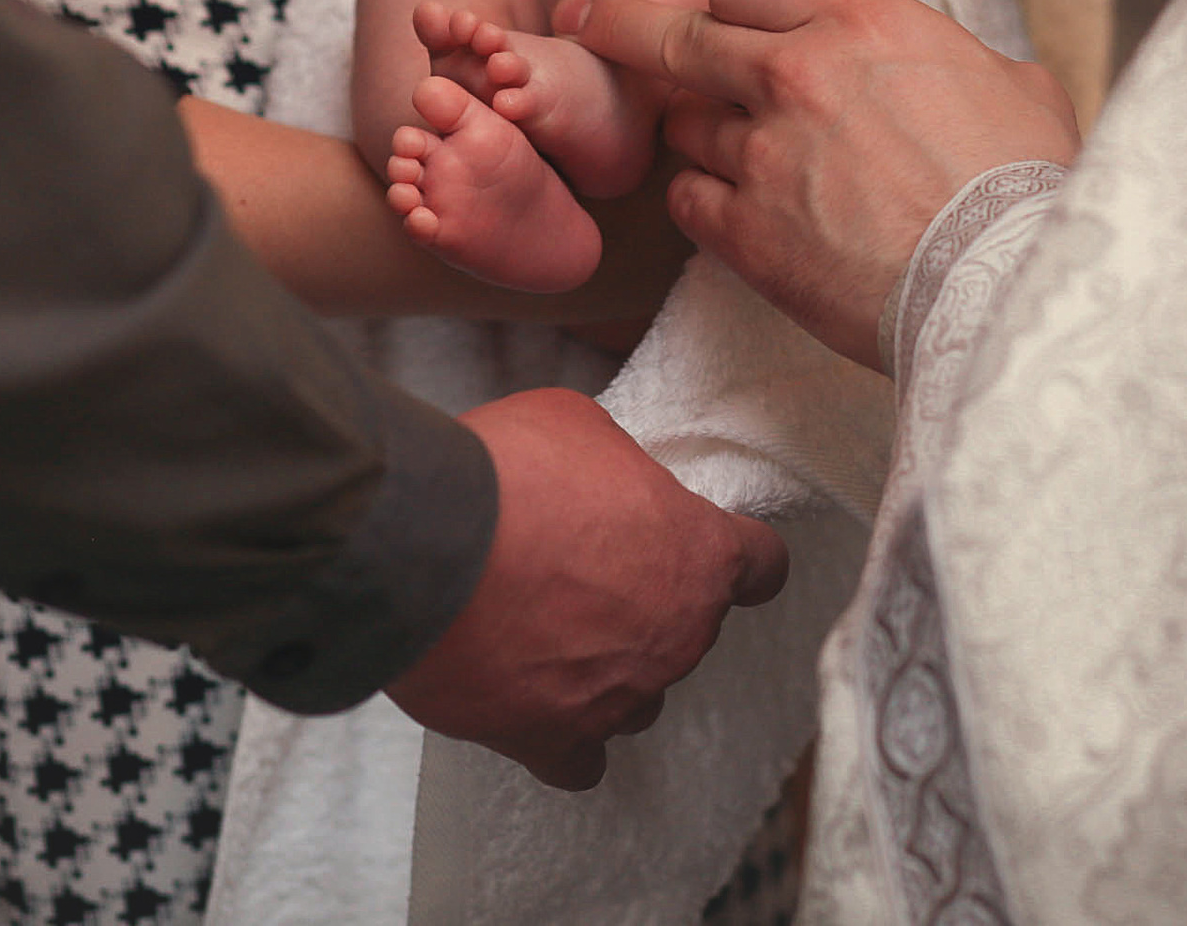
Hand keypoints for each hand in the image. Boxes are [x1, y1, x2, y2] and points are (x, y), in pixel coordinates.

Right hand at [387, 388, 788, 788]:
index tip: (716, 553)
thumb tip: (595, 480)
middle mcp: (676, 634)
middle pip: (686, 628)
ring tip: (552, 636)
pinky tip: (536, 706)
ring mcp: (619, 694)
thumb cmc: (507, 477)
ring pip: (638, 697)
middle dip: (642, 600)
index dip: (737, 555)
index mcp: (698, 554)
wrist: (426, 543)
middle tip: (579, 568)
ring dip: (609, 670)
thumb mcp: (575, 425)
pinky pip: (578, 761)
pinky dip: (561, 736)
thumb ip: (611, 465)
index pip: (761, 565)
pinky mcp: (552, 737)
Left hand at [554, 0, 1077, 366]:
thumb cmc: (1024, 187)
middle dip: (621, 23)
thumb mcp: (1014, 86)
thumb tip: (959, 70)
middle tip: (582, 13)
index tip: (730, 16)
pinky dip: (704, 203)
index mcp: (859, 19)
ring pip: (684, 126)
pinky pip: (688, 200)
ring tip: (748, 164)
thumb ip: (955, 60)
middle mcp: (793, 72)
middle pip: (676, 36)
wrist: (1002, 283)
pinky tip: (741, 215)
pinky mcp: (743, 230)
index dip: (737, 1)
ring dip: (703, 138)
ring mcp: (760, 152)